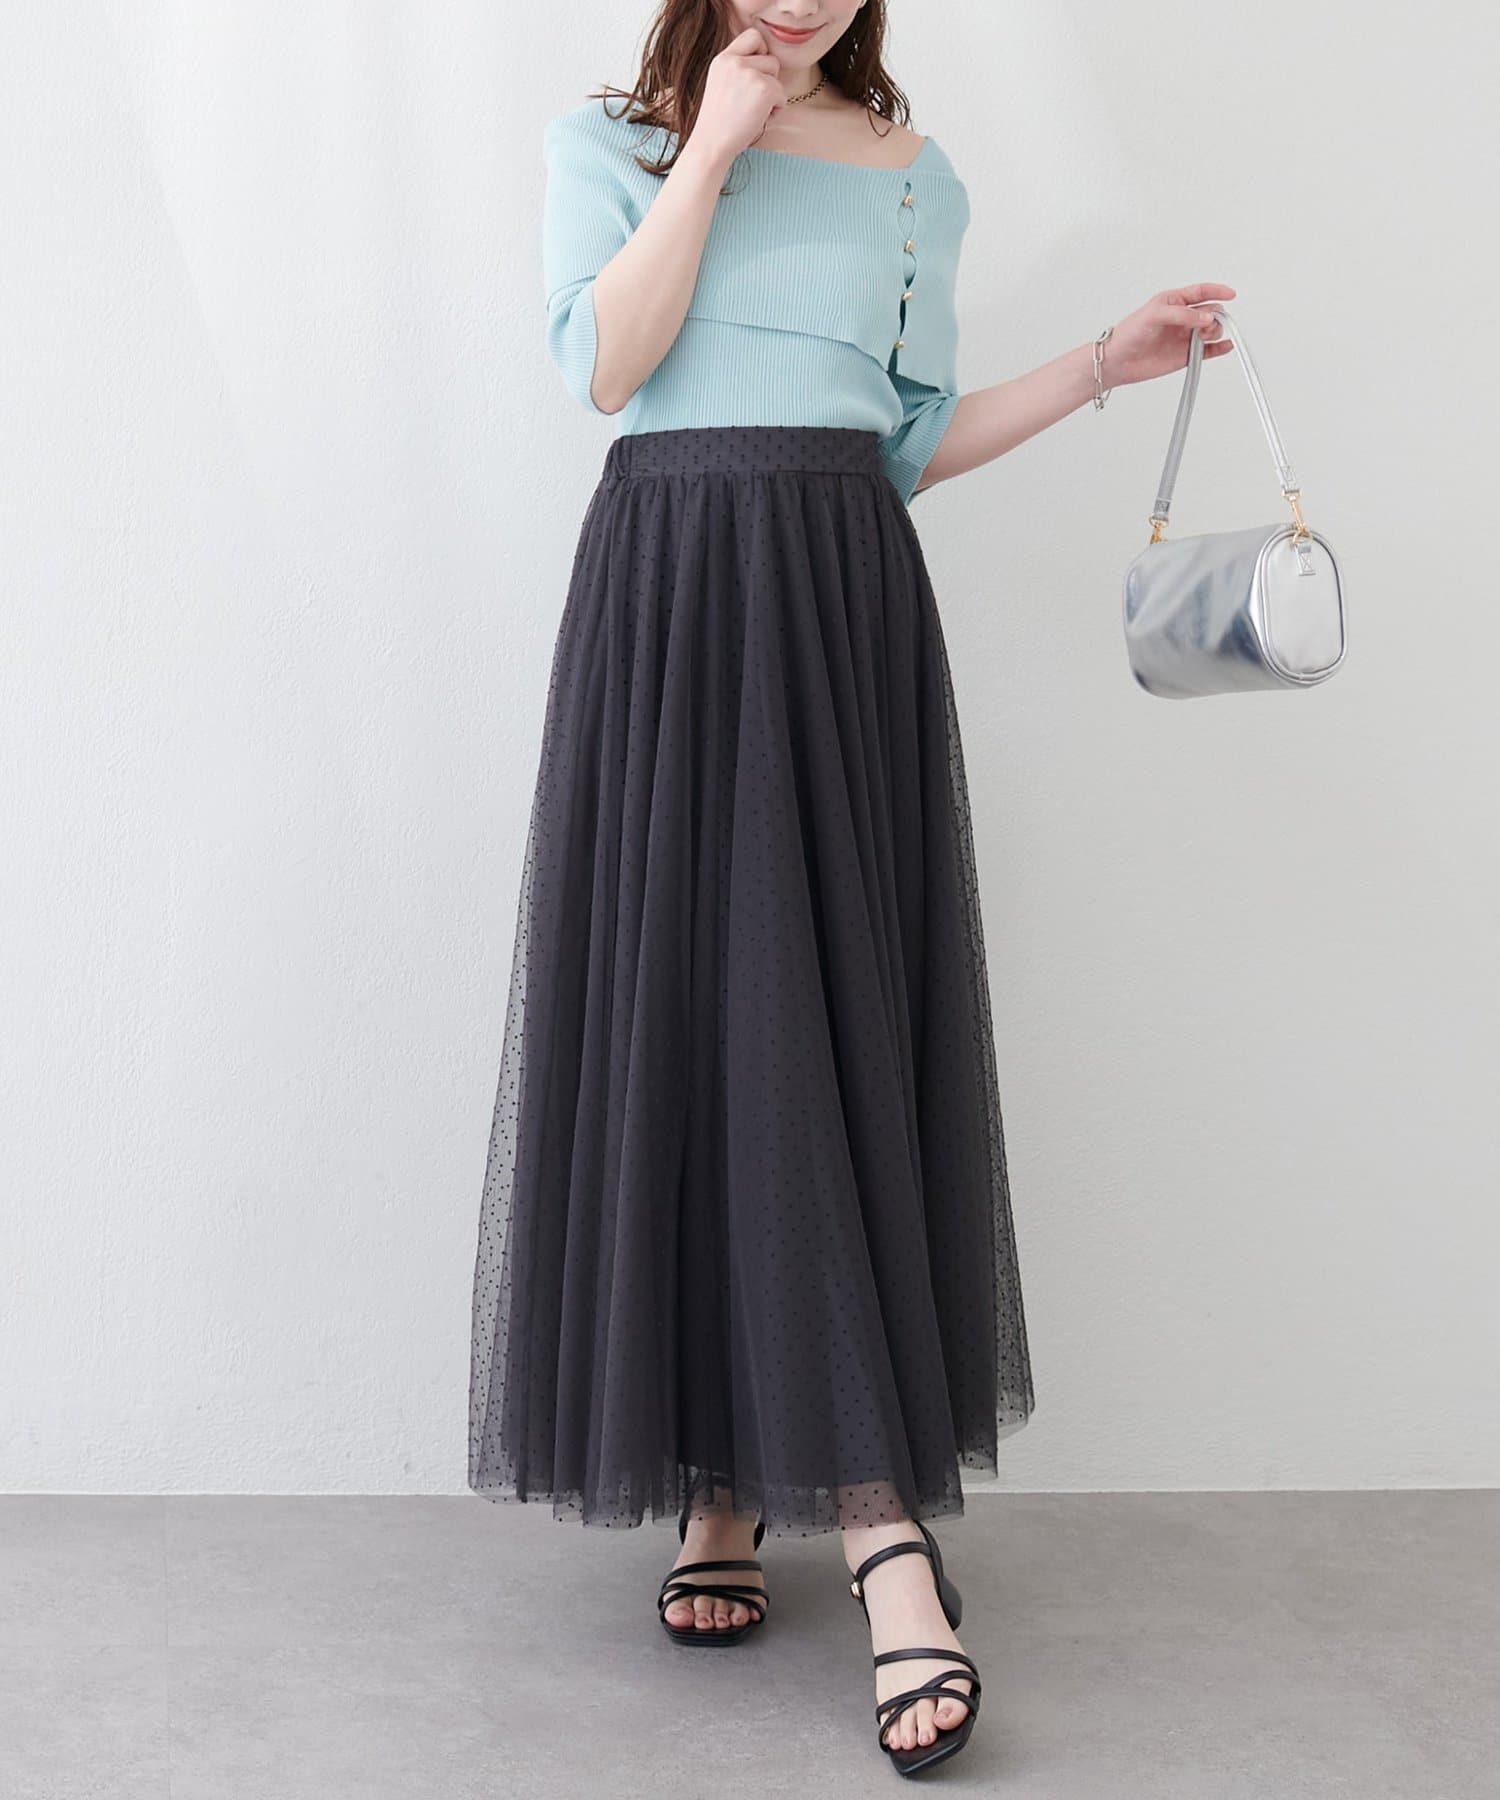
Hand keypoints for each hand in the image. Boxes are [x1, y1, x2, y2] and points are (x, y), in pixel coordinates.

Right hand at [685, 28, 786, 166]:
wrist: (711, 145)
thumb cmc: (718, 124)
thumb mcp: (720, 84)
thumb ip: (738, 69)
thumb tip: (766, 63)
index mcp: (723, 59)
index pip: (753, 36)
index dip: (762, 51)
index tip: (758, 71)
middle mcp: (735, 61)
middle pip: (771, 59)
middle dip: (769, 80)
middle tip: (754, 101)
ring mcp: (750, 74)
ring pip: (777, 77)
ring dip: (772, 96)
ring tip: (755, 112)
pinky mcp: (764, 89)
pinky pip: (782, 95)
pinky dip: (776, 110)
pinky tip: (759, 120)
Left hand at [1099, 283, 1238, 387]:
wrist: (1118, 361)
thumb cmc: (1129, 333)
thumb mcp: (1154, 314)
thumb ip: (1181, 314)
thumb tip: (1206, 317)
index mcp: (1174, 301)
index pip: (1201, 292)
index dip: (1217, 291)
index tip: (1231, 294)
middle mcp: (1182, 318)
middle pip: (1212, 311)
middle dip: (1215, 315)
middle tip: (1205, 325)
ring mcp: (1185, 337)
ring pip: (1212, 330)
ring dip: (1216, 331)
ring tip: (1204, 337)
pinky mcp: (1185, 355)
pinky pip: (1209, 351)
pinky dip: (1220, 349)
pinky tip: (1226, 346)